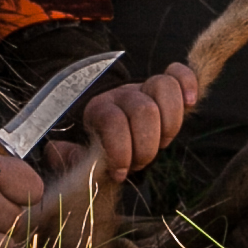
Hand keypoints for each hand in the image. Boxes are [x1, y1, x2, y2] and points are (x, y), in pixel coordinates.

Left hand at [72, 60, 201, 181]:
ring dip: (169, 123)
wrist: (111, 127)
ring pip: (163, 87)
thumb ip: (69, 156)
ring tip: (162, 142)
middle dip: (147, 145)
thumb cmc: (100, 147)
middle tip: (142, 162)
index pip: (112, 121)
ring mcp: (146, 88)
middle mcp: (123, 94)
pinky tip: (190, 102)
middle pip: (143, 110)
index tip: (119, 173)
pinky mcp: (167, 88)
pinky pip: (181, 73)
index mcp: (99, 110)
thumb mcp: (78, 155)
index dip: (120, 151)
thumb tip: (57, 150)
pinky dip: (188, 85)